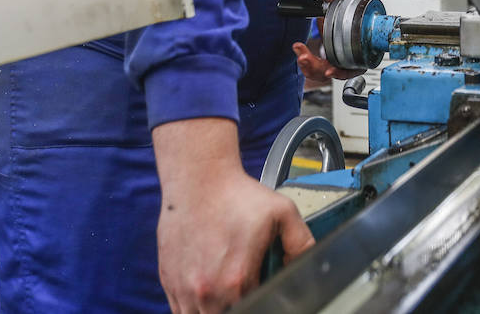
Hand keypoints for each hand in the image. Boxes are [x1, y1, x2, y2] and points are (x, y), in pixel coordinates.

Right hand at [154, 118, 313, 311]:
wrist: (198, 179)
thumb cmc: (235, 195)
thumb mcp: (282, 212)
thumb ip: (301, 243)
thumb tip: (310, 264)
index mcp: (236, 280)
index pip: (256, 309)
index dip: (263, 302)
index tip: (262, 288)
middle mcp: (207, 291)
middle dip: (241, 305)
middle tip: (246, 285)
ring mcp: (184, 289)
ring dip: (216, 309)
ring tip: (227, 287)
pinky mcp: (169, 281)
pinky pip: (181, 310)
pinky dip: (195, 306)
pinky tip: (207, 285)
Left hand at [292, 0, 367, 80]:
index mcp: (361, 46)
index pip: (354, 68)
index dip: (342, 72)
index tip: (330, 71)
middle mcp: (348, 54)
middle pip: (333, 70)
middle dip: (317, 67)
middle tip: (305, 58)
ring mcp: (335, 55)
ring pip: (321, 70)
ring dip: (308, 65)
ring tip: (299, 50)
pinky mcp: (324, 52)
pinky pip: (314, 63)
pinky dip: (305, 57)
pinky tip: (298, 48)